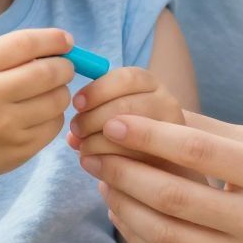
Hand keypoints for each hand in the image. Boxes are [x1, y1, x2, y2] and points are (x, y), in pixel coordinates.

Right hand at [0, 27, 78, 185]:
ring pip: (58, 100)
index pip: (25, 44)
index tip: (67, 41)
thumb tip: (62, 46)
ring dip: (60, 91)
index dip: (53, 39)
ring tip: (47, 91)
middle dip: (65, 66)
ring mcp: (6, 127)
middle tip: (64, 67)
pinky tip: (37, 114)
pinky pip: (54, 125)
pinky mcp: (19, 149)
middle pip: (48, 72)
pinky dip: (53, 115)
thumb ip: (10, 53)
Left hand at [66, 65, 183, 162]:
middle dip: (93, 119)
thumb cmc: (125, 127)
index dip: (98, 89)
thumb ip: (91, 112)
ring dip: (97, 143)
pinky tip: (96, 164)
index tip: (77, 104)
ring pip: (128, 136)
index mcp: (151, 84)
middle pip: (126, 105)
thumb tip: (72, 137)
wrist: (159, 154)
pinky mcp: (167, 161)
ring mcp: (171, 133)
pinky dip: (107, 163)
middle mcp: (167, 104)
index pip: (127, 78)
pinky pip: (132, 163)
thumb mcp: (111, 110)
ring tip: (83, 149)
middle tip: (76, 130)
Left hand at [77, 110, 242, 242]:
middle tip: (92, 154)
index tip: (114, 124)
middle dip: (124, 173)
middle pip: (174, 196)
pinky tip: (124, 214)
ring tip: (102, 184)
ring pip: (166, 235)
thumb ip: (212, 132)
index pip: (198, 152)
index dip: (150, 137)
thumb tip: (151, 107)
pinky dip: (140, 237)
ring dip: (125, 207)